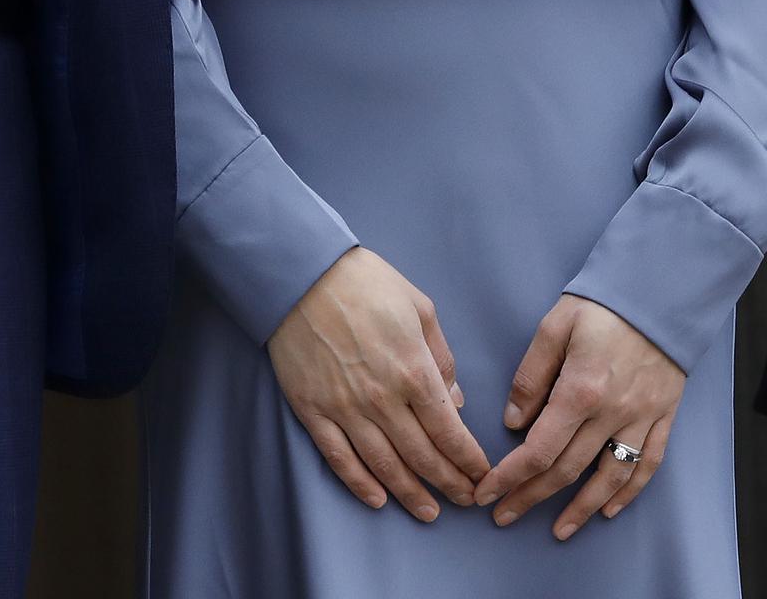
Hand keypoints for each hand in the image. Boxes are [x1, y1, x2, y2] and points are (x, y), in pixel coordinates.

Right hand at [267, 247, 490, 520]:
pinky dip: (359, 484)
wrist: (300, 271)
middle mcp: (382, 398)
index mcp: (412, 370)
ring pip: (384, 466)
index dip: (469, 461)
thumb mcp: (418, 305)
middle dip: (449, 484)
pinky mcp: (313, 410)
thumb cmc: (364, 282)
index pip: (449, 432)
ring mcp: (345, 407)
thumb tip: (455, 400)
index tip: (482, 476)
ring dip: (410, 494)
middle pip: (422, 457)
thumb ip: (441, 355)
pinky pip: (339, 458)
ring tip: (429, 511)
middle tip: (465, 500)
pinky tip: (376, 499)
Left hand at [474, 295, 684, 540]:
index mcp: (580, 390)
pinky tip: (608, 509)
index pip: (539, 449)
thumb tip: (513, 423)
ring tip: (557, 529)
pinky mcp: (662, 419)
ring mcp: (640, 420)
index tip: (486, 494)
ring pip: (609, 477)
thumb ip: (531, 377)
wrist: (658, 294)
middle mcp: (611, 414)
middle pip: (567, 469)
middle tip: (504, 517)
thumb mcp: (553, 328)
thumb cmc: (600, 306)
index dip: (511, 477)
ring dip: (580, 508)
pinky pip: (647, 465)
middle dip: (532, 498)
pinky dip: (627, 493)